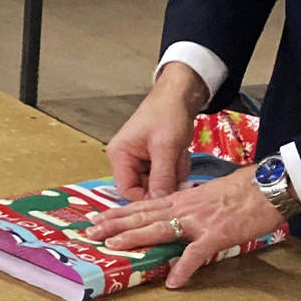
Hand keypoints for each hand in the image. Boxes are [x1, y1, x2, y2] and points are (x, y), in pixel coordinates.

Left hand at [80, 167, 285, 288]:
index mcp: (181, 199)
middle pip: (143, 216)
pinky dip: (184, 268)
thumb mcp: (207, 196)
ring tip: (115, 248)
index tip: (95, 218)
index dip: (117, 213)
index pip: (142, 206)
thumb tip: (174, 218)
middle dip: (115, 225)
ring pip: (161, 228)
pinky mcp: (217, 235)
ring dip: (137, 238)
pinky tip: (172, 282)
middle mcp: (184, 207)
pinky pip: (197, 254)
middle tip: (90, 233)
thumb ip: (188, 207)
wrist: (269, 186)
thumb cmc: (242, 191)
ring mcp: (199, 221)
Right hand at [106, 63, 207, 200]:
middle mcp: (126, 160)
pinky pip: (165, 175)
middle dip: (164, 182)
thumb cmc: (167, 115)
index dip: (146, 197)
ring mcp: (140, 160)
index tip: (167, 195)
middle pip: (143, 188)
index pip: (126, 191)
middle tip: (177, 168)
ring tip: (179, 155)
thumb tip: (159, 203)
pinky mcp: (153, 159)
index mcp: (120, 156)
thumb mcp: (165, 148)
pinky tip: (179, 154)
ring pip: (157, 183)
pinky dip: (176, 168)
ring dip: (172, 174)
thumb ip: (161, 177)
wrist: (180, 97)